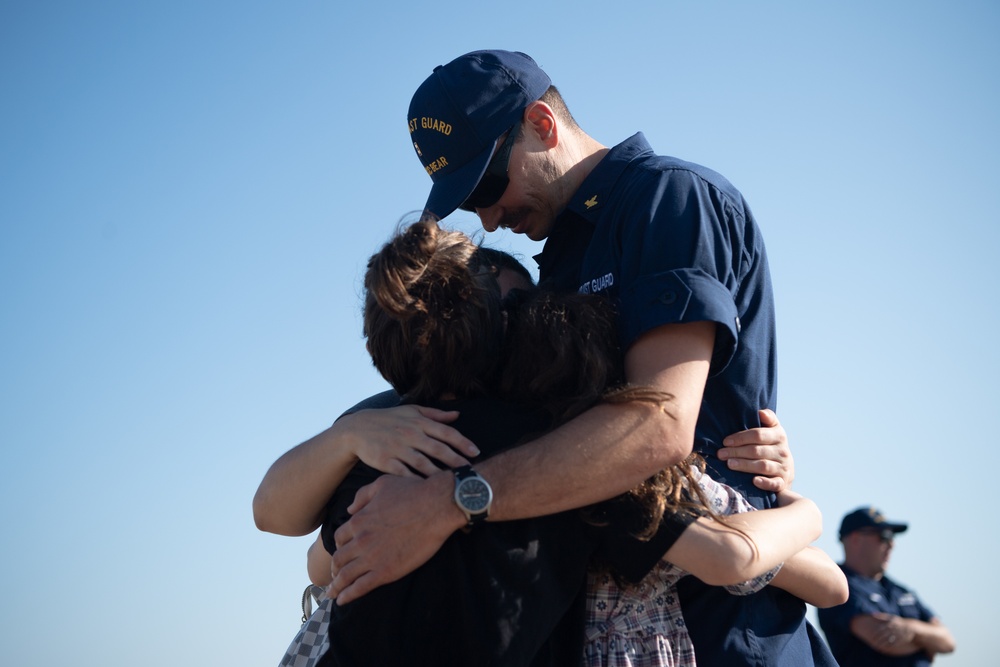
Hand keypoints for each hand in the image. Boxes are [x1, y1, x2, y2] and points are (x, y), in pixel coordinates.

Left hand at [329, 472, 464, 604]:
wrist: (437, 506)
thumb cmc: (413, 492)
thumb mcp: (382, 484)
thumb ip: (362, 496)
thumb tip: (349, 510)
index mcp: (358, 521)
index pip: (339, 538)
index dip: (339, 546)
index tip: (341, 552)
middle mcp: (360, 541)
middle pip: (338, 559)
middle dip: (334, 569)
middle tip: (334, 575)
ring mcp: (372, 558)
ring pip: (345, 576)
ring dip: (336, 586)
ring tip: (332, 593)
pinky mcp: (386, 571)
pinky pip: (360, 587)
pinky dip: (348, 595)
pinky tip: (342, 600)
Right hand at [339, 405, 479, 477]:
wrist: (356, 429)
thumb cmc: (388, 419)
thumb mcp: (411, 411)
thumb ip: (435, 414)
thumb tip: (457, 415)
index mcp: (419, 422)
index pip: (446, 433)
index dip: (463, 443)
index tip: (476, 452)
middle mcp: (410, 434)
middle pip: (438, 449)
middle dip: (457, 461)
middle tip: (471, 472)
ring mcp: (398, 449)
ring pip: (423, 463)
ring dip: (439, 474)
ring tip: (453, 483)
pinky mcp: (385, 462)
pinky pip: (404, 474)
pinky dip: (415, 481)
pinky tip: (426, 489)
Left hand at [717, 409, 793, 491]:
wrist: (786, 471)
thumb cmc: (771, 447)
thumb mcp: (772, 431)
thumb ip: (768, 419)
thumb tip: (760, 412)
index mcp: (779, 436)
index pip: (758, 434)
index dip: (740, 437)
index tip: (725, 441)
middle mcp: (783, 451)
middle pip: (756, 450)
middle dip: (736, 451)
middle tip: (720, 454)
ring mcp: (784, 468)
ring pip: (763, 466)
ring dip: (745, 465)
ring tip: (729, 464)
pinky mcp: (783, 482)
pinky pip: (775, 483)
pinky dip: (765, 482)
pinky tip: (754, 481)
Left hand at [870, 612, 916, 651]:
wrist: (913, 627)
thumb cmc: (899, 622)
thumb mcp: (892, 617)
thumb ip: (882, 616)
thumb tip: (872, 613)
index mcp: (891, 622)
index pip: (882, 628)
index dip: (876, 633)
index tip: (871, 636)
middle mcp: (895, 628)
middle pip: (884, 634)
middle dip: (878, 639)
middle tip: (873, 642)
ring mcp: (899, 634)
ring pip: (889, 639)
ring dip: (883, 643)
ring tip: (878, 646)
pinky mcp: (903, 639)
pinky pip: (895, 643)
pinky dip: (890, 645)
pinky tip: (885, 648)